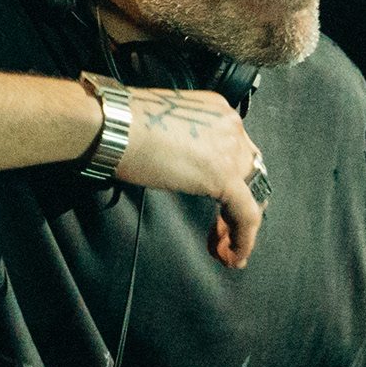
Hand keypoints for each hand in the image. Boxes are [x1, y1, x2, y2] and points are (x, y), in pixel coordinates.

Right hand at [107, 82, 264, 269]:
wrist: (113, 126)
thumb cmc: (123, 126)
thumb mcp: (167, 129)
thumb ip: (188, 145)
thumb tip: (187, 168)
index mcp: (217, 112)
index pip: (237, 153)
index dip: (233, 184)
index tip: (220, 206)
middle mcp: (230, 126)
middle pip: (249, 175)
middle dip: (238, 207)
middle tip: (223, 232)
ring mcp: (231, 149)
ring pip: (252, 196)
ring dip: (239, 228)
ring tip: (225, 250)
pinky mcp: (224, 175)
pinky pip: (246, 214)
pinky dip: (243, 239)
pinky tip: (232, 254)